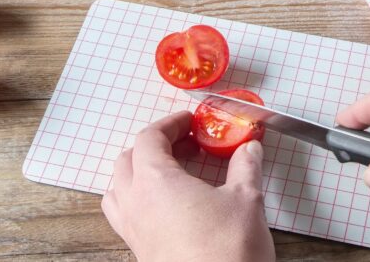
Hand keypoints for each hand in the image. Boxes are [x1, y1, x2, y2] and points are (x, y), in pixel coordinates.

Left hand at [101, 111, 274, 261]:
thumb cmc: (228, 249)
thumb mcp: (247, 198)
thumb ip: (246, 165)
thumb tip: (250, 147)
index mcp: (156, 182)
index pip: (149, 138)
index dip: (170, 124)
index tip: (190, 121)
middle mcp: (135, 204)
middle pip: (128, 160)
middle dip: (155, 145)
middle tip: (187, 143)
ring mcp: (133, 230)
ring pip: (119, 188)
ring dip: (140, 172)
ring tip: (172, 171)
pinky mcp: (140, 250)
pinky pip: (125, 214)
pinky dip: (140, 198)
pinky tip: (170, 204)